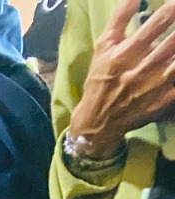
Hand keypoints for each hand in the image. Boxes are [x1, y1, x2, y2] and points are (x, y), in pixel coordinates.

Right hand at [69, 0, 174, 155]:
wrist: (97, 122)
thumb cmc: (100, 80)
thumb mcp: (103, 48)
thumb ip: (120, 19)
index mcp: (124, 54)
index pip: (155, 24)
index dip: (171, 10)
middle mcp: (142, 69)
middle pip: (173, 42)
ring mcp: (155, 86)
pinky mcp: (164, 100)